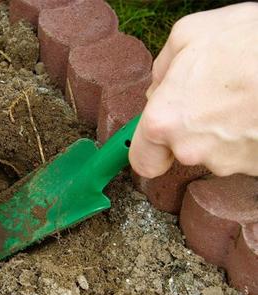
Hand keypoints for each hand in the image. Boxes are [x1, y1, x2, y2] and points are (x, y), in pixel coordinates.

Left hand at [129, 2, 257, 177]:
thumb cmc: (250, 45)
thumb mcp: (191, 34)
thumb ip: (163, 66)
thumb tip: (159, 86)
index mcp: (164, 121)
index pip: (142, 161)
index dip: (150, 150)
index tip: (157, 143)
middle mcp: (191, 149)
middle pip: (181, 149)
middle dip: (192, 127)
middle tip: (214, 96)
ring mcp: (227, 161)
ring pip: (214, 151)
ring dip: (222, 128)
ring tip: (243, 96)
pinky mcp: (254, 166)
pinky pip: (242, 152)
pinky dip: (247, 134)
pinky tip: (255, 108)